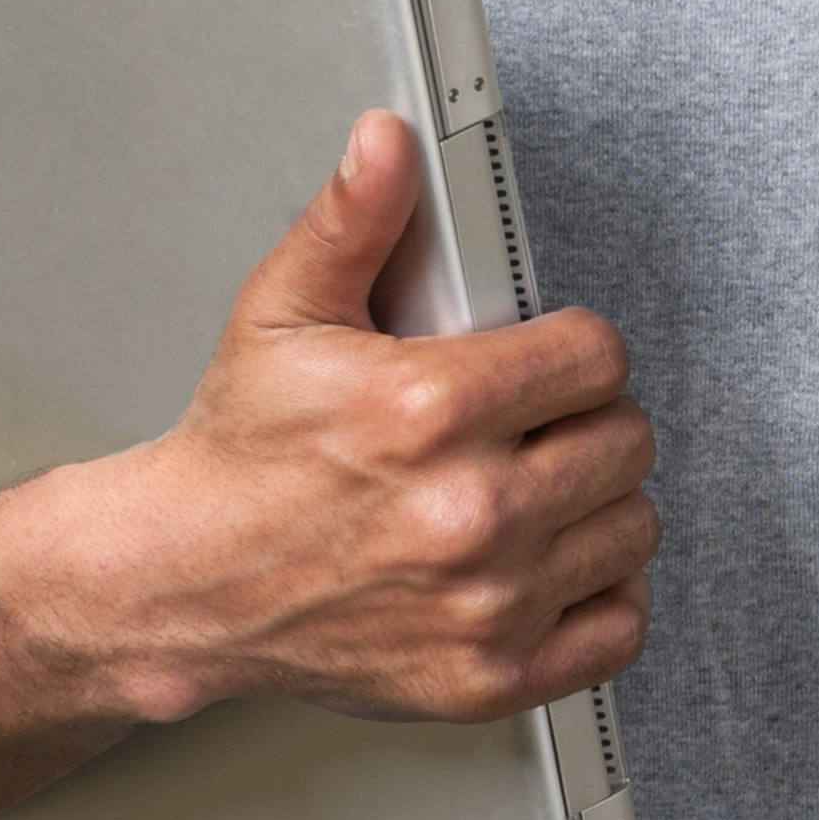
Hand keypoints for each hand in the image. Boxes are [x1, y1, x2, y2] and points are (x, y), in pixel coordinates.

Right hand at [15, 108, 659, 727]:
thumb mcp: (283, 311)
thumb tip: (388, 143)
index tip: (541, 357)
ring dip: (596, 503)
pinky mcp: (491, 675)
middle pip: (625, 439)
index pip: (595, 355)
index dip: (571, 345)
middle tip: (532, 421)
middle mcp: (468, 511)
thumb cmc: (241, 455)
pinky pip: (618, 628)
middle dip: (584, 417)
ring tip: (535, 485)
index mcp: (428, 410)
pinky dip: (601, 595)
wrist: (185, 581)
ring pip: (633, 527)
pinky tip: (552, 562)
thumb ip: (353, 218)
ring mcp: (486, 601)